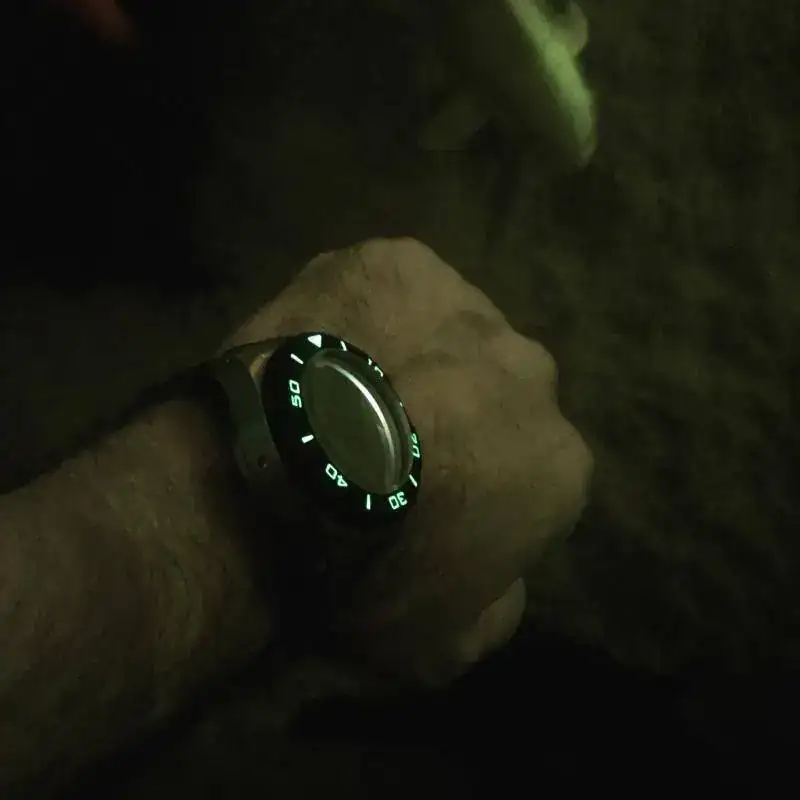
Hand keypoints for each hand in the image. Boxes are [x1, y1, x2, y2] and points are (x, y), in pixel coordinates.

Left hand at [227, 238, 592, 683]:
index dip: (476, 489)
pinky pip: (391, 289)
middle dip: (456, 416)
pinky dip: (366, 312)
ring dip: (415, 357)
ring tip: (344, 391)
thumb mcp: (444, 644)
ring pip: (450, 333)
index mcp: (560, 462)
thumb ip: (496, 604)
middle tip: (383, 442)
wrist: (275, 484)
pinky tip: (325, 344)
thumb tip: (502, 570)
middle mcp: (534, 374)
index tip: (426, 502)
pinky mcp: (399, 262)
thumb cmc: (365, 574)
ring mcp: (469, 306)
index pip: (530, 473)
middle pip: (495, 394)